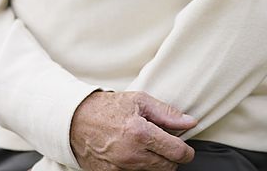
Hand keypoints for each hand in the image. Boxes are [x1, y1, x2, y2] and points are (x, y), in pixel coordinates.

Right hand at [70, 90, 196, 170]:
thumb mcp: (139, 101)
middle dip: (171, 157)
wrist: (76, 120)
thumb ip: (167, 114)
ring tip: (146, 145)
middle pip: (168, 168)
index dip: (186, 151)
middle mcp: (131, 155)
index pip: (176, 152)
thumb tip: (190, 122)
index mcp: (140, 133)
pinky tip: (134, 152)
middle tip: (164, 143)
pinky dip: (139, 166)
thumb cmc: (108, 107)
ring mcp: (120, 168)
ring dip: (155, 162)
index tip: (186, 149)